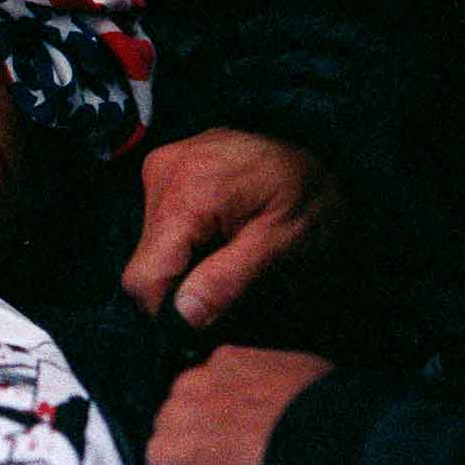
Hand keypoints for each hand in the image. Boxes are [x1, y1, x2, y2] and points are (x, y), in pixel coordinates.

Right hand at [122, 128, 341, 328]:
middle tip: (226, 281)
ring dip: (181, 262)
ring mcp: (159, 166)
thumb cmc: (308, 194)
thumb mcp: (282, 243)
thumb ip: (229, 280)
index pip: (145, 275)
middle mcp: (162, 173)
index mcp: (188, 192)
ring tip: (225, 251)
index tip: (201, 322)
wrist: (319, 143)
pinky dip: (182, 240)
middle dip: (180, 284)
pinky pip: (157, 223)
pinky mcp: (162, 167)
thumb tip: (183, 317)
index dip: (167, 311)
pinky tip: (215, 232)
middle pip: (146, 262)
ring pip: (149, 245)